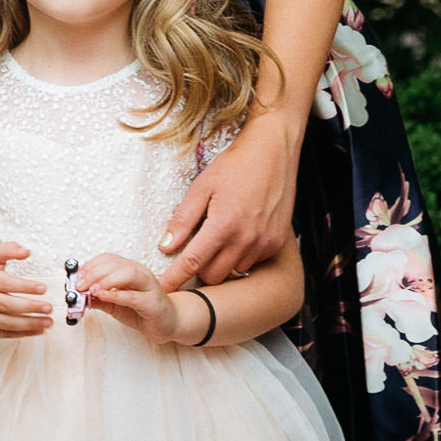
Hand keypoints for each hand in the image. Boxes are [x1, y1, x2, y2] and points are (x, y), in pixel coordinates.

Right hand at [0, 242, 51, 338]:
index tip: (43, 288)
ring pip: (6, 323)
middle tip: (49, 308)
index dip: (25, 287)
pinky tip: (37, 329)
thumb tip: (26, 251)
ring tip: (47, 322)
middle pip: (7, 305)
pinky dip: (22, 333)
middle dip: (30, 308)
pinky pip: (3, 334)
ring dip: (29, 324)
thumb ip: (8, 249)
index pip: (5, 283)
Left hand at [73, 252, 189, 344]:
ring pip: (127, 273)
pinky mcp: (153, 302)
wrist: (168, 323)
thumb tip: (79, 295)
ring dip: (105, 280)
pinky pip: (134, 296)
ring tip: (91, 289)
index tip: (77, 276)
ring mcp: (148, 286)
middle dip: (94, 272)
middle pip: (115, 263)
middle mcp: (140, 273)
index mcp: (129, 269)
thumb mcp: (115, 304)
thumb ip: (99, 298)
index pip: (108, 259)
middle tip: (80, 284)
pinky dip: (116, 295)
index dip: (90, 265)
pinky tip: (103, 296)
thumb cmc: (143, 310)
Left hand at [159, 114, 298, 287]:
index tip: (163, 289)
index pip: (192, 263)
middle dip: (200, 269)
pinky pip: (253, 261)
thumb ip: (183, 219)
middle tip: (195, 251)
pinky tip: (240, 232)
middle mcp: (246, 239)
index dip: (175, 278)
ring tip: (221, 235)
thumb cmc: (235, 165)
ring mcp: (264, 243)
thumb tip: (166, 246)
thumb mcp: (202, 187)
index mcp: (223, 225)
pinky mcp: (277, 242)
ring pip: (234, 271)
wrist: (273, 151)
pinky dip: (242, 254)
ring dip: (223, 262)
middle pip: (214, 275)